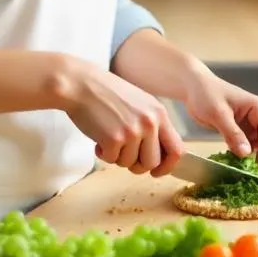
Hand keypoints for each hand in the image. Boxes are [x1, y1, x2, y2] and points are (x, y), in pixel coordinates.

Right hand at [61, 60, 184, 176]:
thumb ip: (152, 125)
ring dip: (118, 157)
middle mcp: (150, 123)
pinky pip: (112, 160)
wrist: (80, 84)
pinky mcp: (114, 138)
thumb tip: (159, 154)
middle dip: (137, 165)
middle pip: (153, 162)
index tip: (156, 171)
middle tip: (124, 155)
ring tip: (108, 138)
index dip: (167, 166)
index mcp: (159, 113)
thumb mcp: (139, 104)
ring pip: (131, 164)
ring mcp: (133, 131)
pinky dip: (103, 154)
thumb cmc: (106, 94)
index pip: (177, 149)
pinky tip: (98, 138)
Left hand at [183, 68, 257, 167]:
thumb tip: (246, 153)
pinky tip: (232, 159)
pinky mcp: (243, 131)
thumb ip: (233, 133)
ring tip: (238, 166)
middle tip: (248, 169)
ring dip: (251, 157)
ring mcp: (252, 125)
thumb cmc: (206, 94)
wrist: (195, 88)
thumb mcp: (218, 113)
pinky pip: (248, 147)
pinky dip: (242, 155)